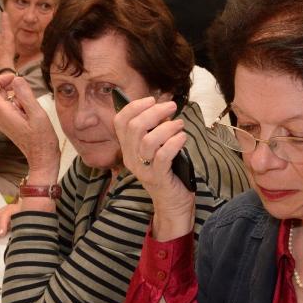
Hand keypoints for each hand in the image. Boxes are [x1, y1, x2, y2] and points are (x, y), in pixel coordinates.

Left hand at [0, 73, 60, 181]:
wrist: (42, 158)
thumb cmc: (42, 140)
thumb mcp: (37, 114)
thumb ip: (26, 96)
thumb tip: (17, 80)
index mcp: (4, 113)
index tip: (14, 77)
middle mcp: (0, 117)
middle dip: (10, 86)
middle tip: (26, 89)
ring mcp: (4, 122)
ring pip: (4, 101)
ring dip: (16, 96)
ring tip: (30, 103)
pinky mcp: (10, 124)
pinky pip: (9, 108)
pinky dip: (18, 104)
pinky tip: (30, 110)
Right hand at [113, 95, 193, 235]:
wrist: (171, 203)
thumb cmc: (167, 171)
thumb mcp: (157, 147)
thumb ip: (156, 128)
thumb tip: (164, 106)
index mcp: (127, 148)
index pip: (120, 122)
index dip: (134, 106)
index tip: (152, 100)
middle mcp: (131, 158)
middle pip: (135, 127)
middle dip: (154, 112)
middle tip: (171, 107)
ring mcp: (143, 169)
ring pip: (148, 141)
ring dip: (167, 127)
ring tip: (179, 125)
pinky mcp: (158, 178)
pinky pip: (163, 156)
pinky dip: (174, 143)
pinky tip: (182, 138)